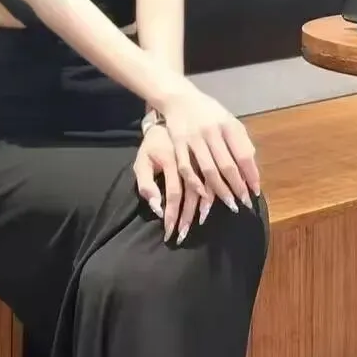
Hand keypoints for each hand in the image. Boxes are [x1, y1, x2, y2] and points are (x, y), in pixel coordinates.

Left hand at [133, 124, 212, 243]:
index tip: (169, 233)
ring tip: (198, 226)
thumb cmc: (152, 145)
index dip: (172, 214)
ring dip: (203, 210)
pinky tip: (211, 209)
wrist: (170, 119)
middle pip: (191, 195)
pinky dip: (213, 196)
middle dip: (187, 218)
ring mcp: (200, 159)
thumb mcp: (142, 161)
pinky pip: (214, 181)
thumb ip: (146, 184)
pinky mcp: (208, 158)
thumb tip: (158, 209)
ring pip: (205, 188)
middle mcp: (188, 160)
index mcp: (171, 160)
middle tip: (182, 237)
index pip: (173, 193)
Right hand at [157, 83, 260, 213]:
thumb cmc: (209, 113)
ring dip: (221, 190)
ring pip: (209, 170)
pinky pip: (187, 169)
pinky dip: (196, 184)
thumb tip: (252, 169)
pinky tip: (204, 195)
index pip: (243, 154)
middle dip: (238, 187)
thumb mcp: (229, 120)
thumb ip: (241, 142)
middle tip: (245, 203)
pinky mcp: (178, 144)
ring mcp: (193, 138)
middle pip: (227, 165)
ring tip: (231, 204)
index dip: (251, 175)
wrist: (179, 98)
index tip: (256, 191)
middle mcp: (211, 131)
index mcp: (227, 124)